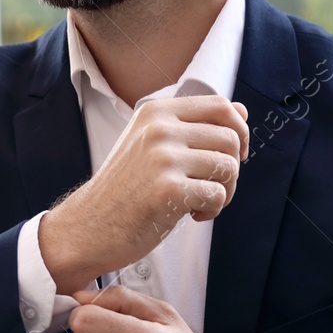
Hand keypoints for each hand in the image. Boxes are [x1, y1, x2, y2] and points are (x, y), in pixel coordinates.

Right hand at [39, 95, 248, 294]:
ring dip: (224, 191)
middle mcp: (159, 129)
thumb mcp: (153, 145)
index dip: (238, 129)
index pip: (219, 106)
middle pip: (230, 138)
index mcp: (156, 112)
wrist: (89, 226)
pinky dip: (212, 209)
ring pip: (229, 167)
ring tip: (200, 202)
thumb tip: (242, 111)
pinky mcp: (168, 190)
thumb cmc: (125, 189)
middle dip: (231, 167)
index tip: (234, 153)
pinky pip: (218, 195)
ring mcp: (163, 158)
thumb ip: (195, 126)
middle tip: (212, 186)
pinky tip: (191, 214)